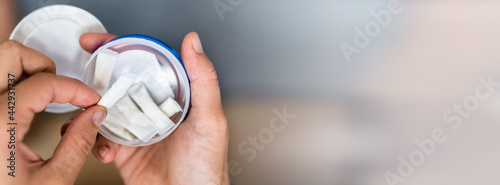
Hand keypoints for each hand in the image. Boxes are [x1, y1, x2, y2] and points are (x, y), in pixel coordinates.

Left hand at [0, 40, 106, 183]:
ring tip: (47, 95)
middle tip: (63, 90)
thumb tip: (93, 115)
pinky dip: (15, 86)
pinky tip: (28, 106)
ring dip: (27, 71)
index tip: (91, 100)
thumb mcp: (53, 181)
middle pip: (9, 55)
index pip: (43, 83)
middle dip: (44, 66)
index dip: (76, 88)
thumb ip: (78, 142)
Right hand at [79, 32, 228, 184]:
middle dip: (98, 74)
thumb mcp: (210, 121)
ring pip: (104, 110)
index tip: (104, 41)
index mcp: (174, 99)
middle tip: (83, 68)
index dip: (126, 50)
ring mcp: (137, 131)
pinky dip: (95, 143)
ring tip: (88, 115)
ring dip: (90, 110)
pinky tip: (105, 150)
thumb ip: (204, 82)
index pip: (148, 66)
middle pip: (121, 84)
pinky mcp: (124, 152)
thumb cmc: (206, 168)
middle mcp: (153, 112)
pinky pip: (100, 140)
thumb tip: (194, 44)